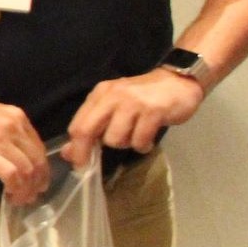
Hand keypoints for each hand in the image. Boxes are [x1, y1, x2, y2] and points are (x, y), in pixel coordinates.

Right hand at [0, 91, 49, 203]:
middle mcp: (13, 124)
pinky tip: (9, 194)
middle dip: (37, 182)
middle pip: (36, 160)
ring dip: (26, 189)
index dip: (41, 169)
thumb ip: (5, 131)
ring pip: (27, 169)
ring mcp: (0, 137)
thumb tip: (14, 154)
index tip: (37, 183)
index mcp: (16, 116)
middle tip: (32, 196)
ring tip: (20, 199)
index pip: (38, 147)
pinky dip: (15, 188)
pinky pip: (11, 174)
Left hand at [63, 69, 204, 165]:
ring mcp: (133, 102)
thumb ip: (93, 127)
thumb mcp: (114, 108)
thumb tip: (69, 152)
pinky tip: (148, 139)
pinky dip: (143, 145)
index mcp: (100, 94)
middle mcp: (113, 96)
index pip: (78, 124)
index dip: (75, 148)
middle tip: (94, 166)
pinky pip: (140, 140)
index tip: (78, 165)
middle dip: (87, 153)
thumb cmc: (143, 97)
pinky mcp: (153, 111)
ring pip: (115, 139)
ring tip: (136, 137)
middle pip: (87, 130)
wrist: (178, 80)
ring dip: (126, 144)